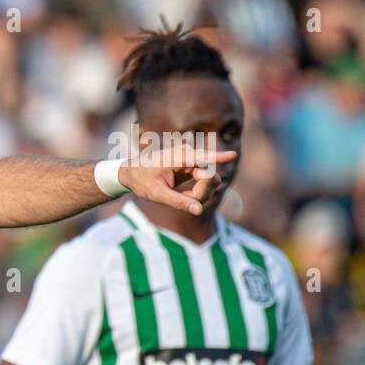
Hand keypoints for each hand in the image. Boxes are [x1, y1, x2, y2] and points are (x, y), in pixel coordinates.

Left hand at [120, 144, 236, 215]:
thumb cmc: (141, 180)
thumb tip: (199, 210)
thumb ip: (177, 202)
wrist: (131, 173)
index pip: (202, 158)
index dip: (219, 157)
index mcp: (177, 158)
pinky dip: (197, 192)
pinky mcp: (192, 167)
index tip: (233, 155)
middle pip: (209, 177)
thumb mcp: (156, 194)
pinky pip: (204, 182)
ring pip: (209, 180)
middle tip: (187, 202)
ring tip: (182, 199)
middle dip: (202, 193)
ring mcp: (191, 161)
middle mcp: (187, 156)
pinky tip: (185, 196)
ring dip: (200, 193)